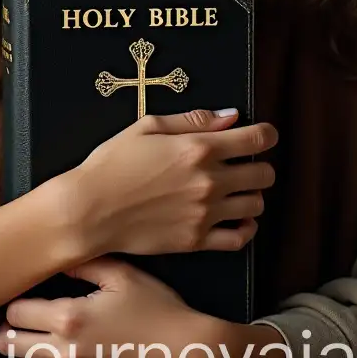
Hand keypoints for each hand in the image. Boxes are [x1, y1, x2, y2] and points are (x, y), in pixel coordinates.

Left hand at [0, 256, 215, 357]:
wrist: (187, 351)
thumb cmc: (157, 308)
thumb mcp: (123, 274)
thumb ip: (86, 264)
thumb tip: (61, 260)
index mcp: (70, 316)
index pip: (18, 312)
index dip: (15, 301)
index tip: (22, 294)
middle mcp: (67, 351)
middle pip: (13, 345)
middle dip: (10, 330)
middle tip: (17, 319)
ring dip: (26, 354)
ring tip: (33, 338)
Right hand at [63, 108, 277, 258]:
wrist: (90, 210)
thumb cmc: (112, 163)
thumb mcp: (147, 126)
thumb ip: (193, 120)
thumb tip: (230, 116)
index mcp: (199, 148)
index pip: (257, 139)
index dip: (267, 134)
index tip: (262, 135)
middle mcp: (209, 181)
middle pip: (264, 174)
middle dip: (259, 165)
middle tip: (241, 164)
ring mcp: (205, 214)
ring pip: (256, 205)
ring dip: (251, 195)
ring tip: (233, 191)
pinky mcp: (196, 241)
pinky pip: (240, 238)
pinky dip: (245, 228)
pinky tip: (234, 219)